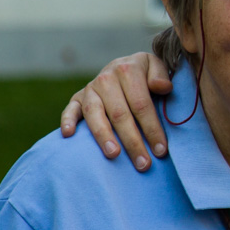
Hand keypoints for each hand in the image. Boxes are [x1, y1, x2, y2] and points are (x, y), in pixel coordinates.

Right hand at [60, 52, 171, 170]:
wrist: (124, 65)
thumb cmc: (146, 74)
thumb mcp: (156, 67)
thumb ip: (161, 75)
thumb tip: (163, 87)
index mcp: (128, 71)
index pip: (141, 105)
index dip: (152, 128)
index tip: (161, 150)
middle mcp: (107, 79)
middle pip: (120, 114)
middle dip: (133, 141)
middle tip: (143, 164)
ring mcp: (90, 89)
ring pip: (95, 115)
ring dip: (104, 137)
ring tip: (114, 155)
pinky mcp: (77, 98)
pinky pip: (70, 110)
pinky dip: (67, 121)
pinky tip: (69, 135)